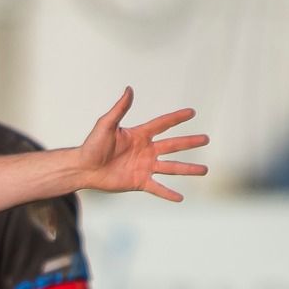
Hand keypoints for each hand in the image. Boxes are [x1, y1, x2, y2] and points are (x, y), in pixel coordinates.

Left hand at [74, 89, 208, 201]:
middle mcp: (145, 150)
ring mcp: (144, 167)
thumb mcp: (106, 125)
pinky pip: (157, 188)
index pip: (163, 124)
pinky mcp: (138, 182)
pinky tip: (180, 198)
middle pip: (173, 145)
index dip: (177, 118)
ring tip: (204, 171)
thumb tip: (129, 89)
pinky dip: (168, 193)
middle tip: (206, 139)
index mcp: (139, 135)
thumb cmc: (92, 145)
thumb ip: (120, 109)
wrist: (83, 168)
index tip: (192, 113)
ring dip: (188, 169)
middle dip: (190, 143)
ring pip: (171, 167)